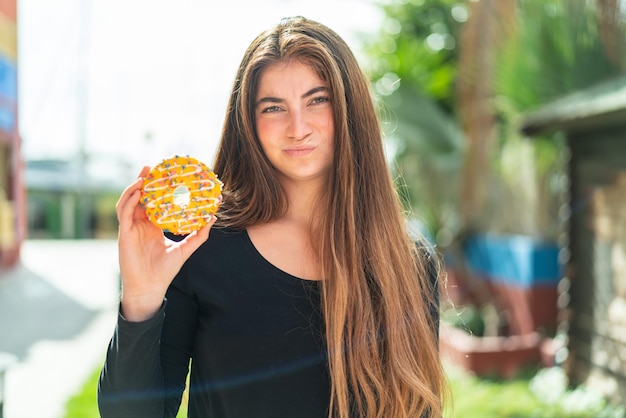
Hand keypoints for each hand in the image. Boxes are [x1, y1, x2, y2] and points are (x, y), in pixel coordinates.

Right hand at [116, 166, 213, 320]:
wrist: (151, 287)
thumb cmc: (165, 270)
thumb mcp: (185, 249)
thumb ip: (199, 234)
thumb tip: (213, 218)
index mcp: (151, 226)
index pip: (153, 202)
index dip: (156, 188)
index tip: (166, 174)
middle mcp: (139, 224)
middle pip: (138, 197)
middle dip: (143, 181)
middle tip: (151, 166)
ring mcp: (130, 228)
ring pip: (128, 202)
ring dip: (134, 187)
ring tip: (143, 175)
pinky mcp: (123, 234)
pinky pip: (124, 213)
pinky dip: (130, 200)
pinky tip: (138, 192)